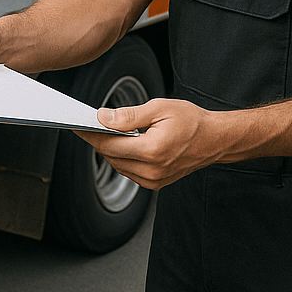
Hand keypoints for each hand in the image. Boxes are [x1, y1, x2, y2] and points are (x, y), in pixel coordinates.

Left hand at [74, 98, 220, 189]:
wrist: (215, 139)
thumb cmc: (192, 121)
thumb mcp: (159, 108)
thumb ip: (128, 115)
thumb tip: (103, 118)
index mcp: (152, 151)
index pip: (109, 145)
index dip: (90, 134)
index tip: (76, 125)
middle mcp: (152, 170)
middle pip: (111, 156)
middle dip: (98, 140)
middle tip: (89, 124)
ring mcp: (154, 180)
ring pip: (118, 165)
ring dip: (110, 149)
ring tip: (107, 131)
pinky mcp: (156, 183)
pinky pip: (129, 171)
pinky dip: (122, 157)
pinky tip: (124, 143)